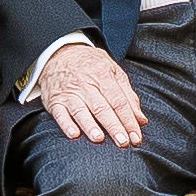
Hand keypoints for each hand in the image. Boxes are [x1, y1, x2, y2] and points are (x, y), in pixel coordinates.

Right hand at [31, 40, 147, 149]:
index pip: (119, 101)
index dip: (128, 120)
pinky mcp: (54, 100)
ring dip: (89, 125)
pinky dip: (66, 124)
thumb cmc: (92, 66)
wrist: (60, 53)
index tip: (136, 138)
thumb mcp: (113, 72)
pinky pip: (59, 113)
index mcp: (103, 75)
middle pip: (102, 108)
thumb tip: (141, 120)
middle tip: (123, 142)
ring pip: (80, 111)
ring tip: (99, 139)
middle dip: (113, 126)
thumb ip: (128, 96)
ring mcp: (69, 92)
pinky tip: (74, 134)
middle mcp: (85, 84)